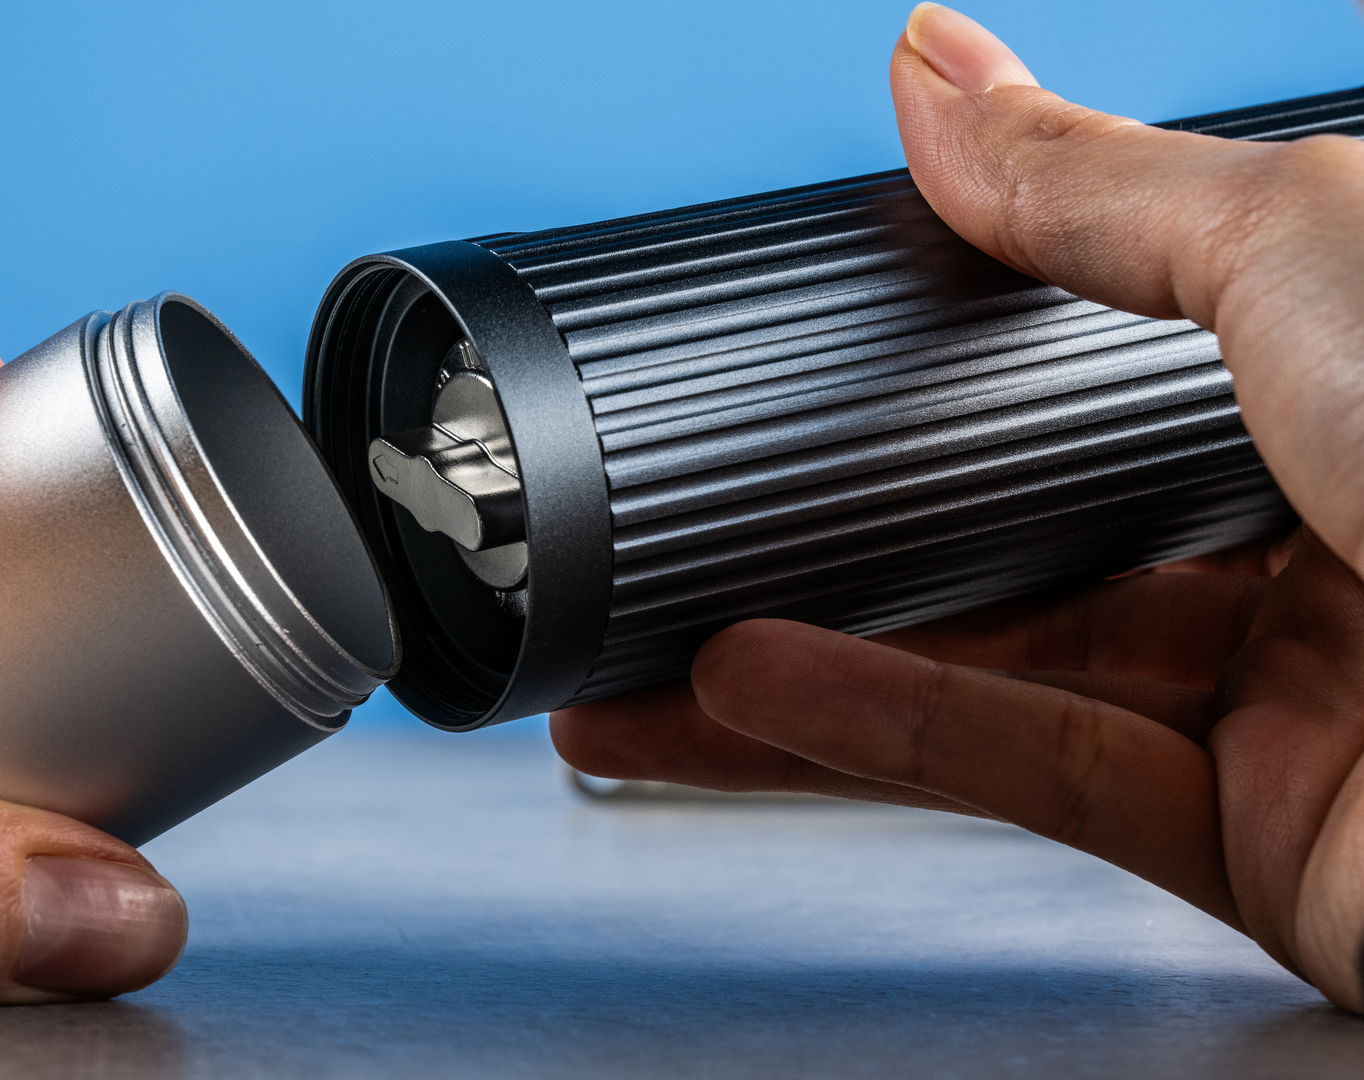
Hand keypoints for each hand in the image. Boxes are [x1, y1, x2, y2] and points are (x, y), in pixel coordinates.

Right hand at [554, 3, 1363, 1010]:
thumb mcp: (1315, 254)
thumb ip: (1096, 186)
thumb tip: (944, 68)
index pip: (1134, 334)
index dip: (974, 323)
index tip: (831, 317)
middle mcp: (1349, 530)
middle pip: (1052, 517)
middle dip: (860, 527)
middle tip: (711, 509)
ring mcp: (1308, 697)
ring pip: (1018, 666)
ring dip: (823, 661)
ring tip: (656, 645)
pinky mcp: (1272, 846)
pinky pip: (1041, 777)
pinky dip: (884, 737)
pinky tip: (749, 698)